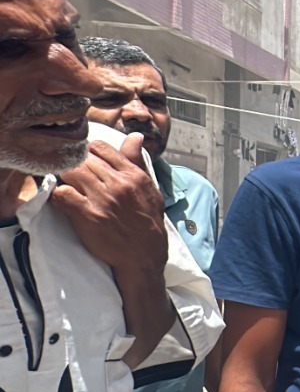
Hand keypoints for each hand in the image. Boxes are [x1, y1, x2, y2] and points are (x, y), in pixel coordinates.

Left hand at [50, 135, 166, 273]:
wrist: (144, 254)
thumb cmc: (148, 222)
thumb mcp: (150, 188)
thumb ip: (138, 162)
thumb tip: (136, 136)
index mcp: (133, 175)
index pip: (101, 148)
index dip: (88, 152)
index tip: (84, 162)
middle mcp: (118, 183)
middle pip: (82, 159)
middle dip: (73, 164)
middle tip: (69, 174)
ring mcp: (102, 199)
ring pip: (70, 171)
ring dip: (63, 176)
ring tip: (64, 184)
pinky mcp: (88, 215)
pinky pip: (62, 194)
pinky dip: (57, 194)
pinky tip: (61, 199)